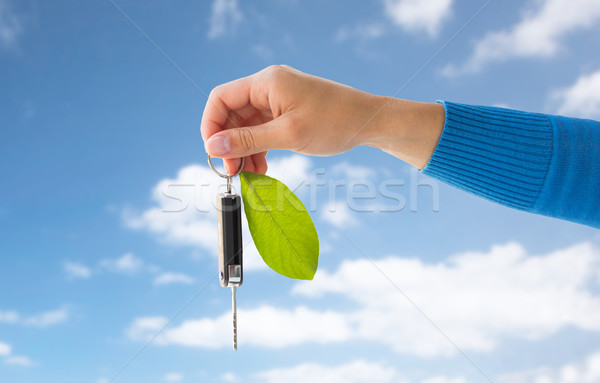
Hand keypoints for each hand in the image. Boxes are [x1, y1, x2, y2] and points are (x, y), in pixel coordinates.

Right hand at [201, 65, 444, 173]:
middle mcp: (269, 87)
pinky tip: (262, 167)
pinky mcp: (288, 112)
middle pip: (232, 114)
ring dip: (245, 150)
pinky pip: (263, 130)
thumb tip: (212, 147)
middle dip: (229, 143)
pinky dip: (259, 149)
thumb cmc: (335, 121)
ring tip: (250, 175)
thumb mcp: (288, 134)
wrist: (370, 122)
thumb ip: (248, 140)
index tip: (214, 154)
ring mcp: (279, 99)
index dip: (211, 126)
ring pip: (247, 126)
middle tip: (233, 172)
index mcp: (267, 82)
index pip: (221, 98)